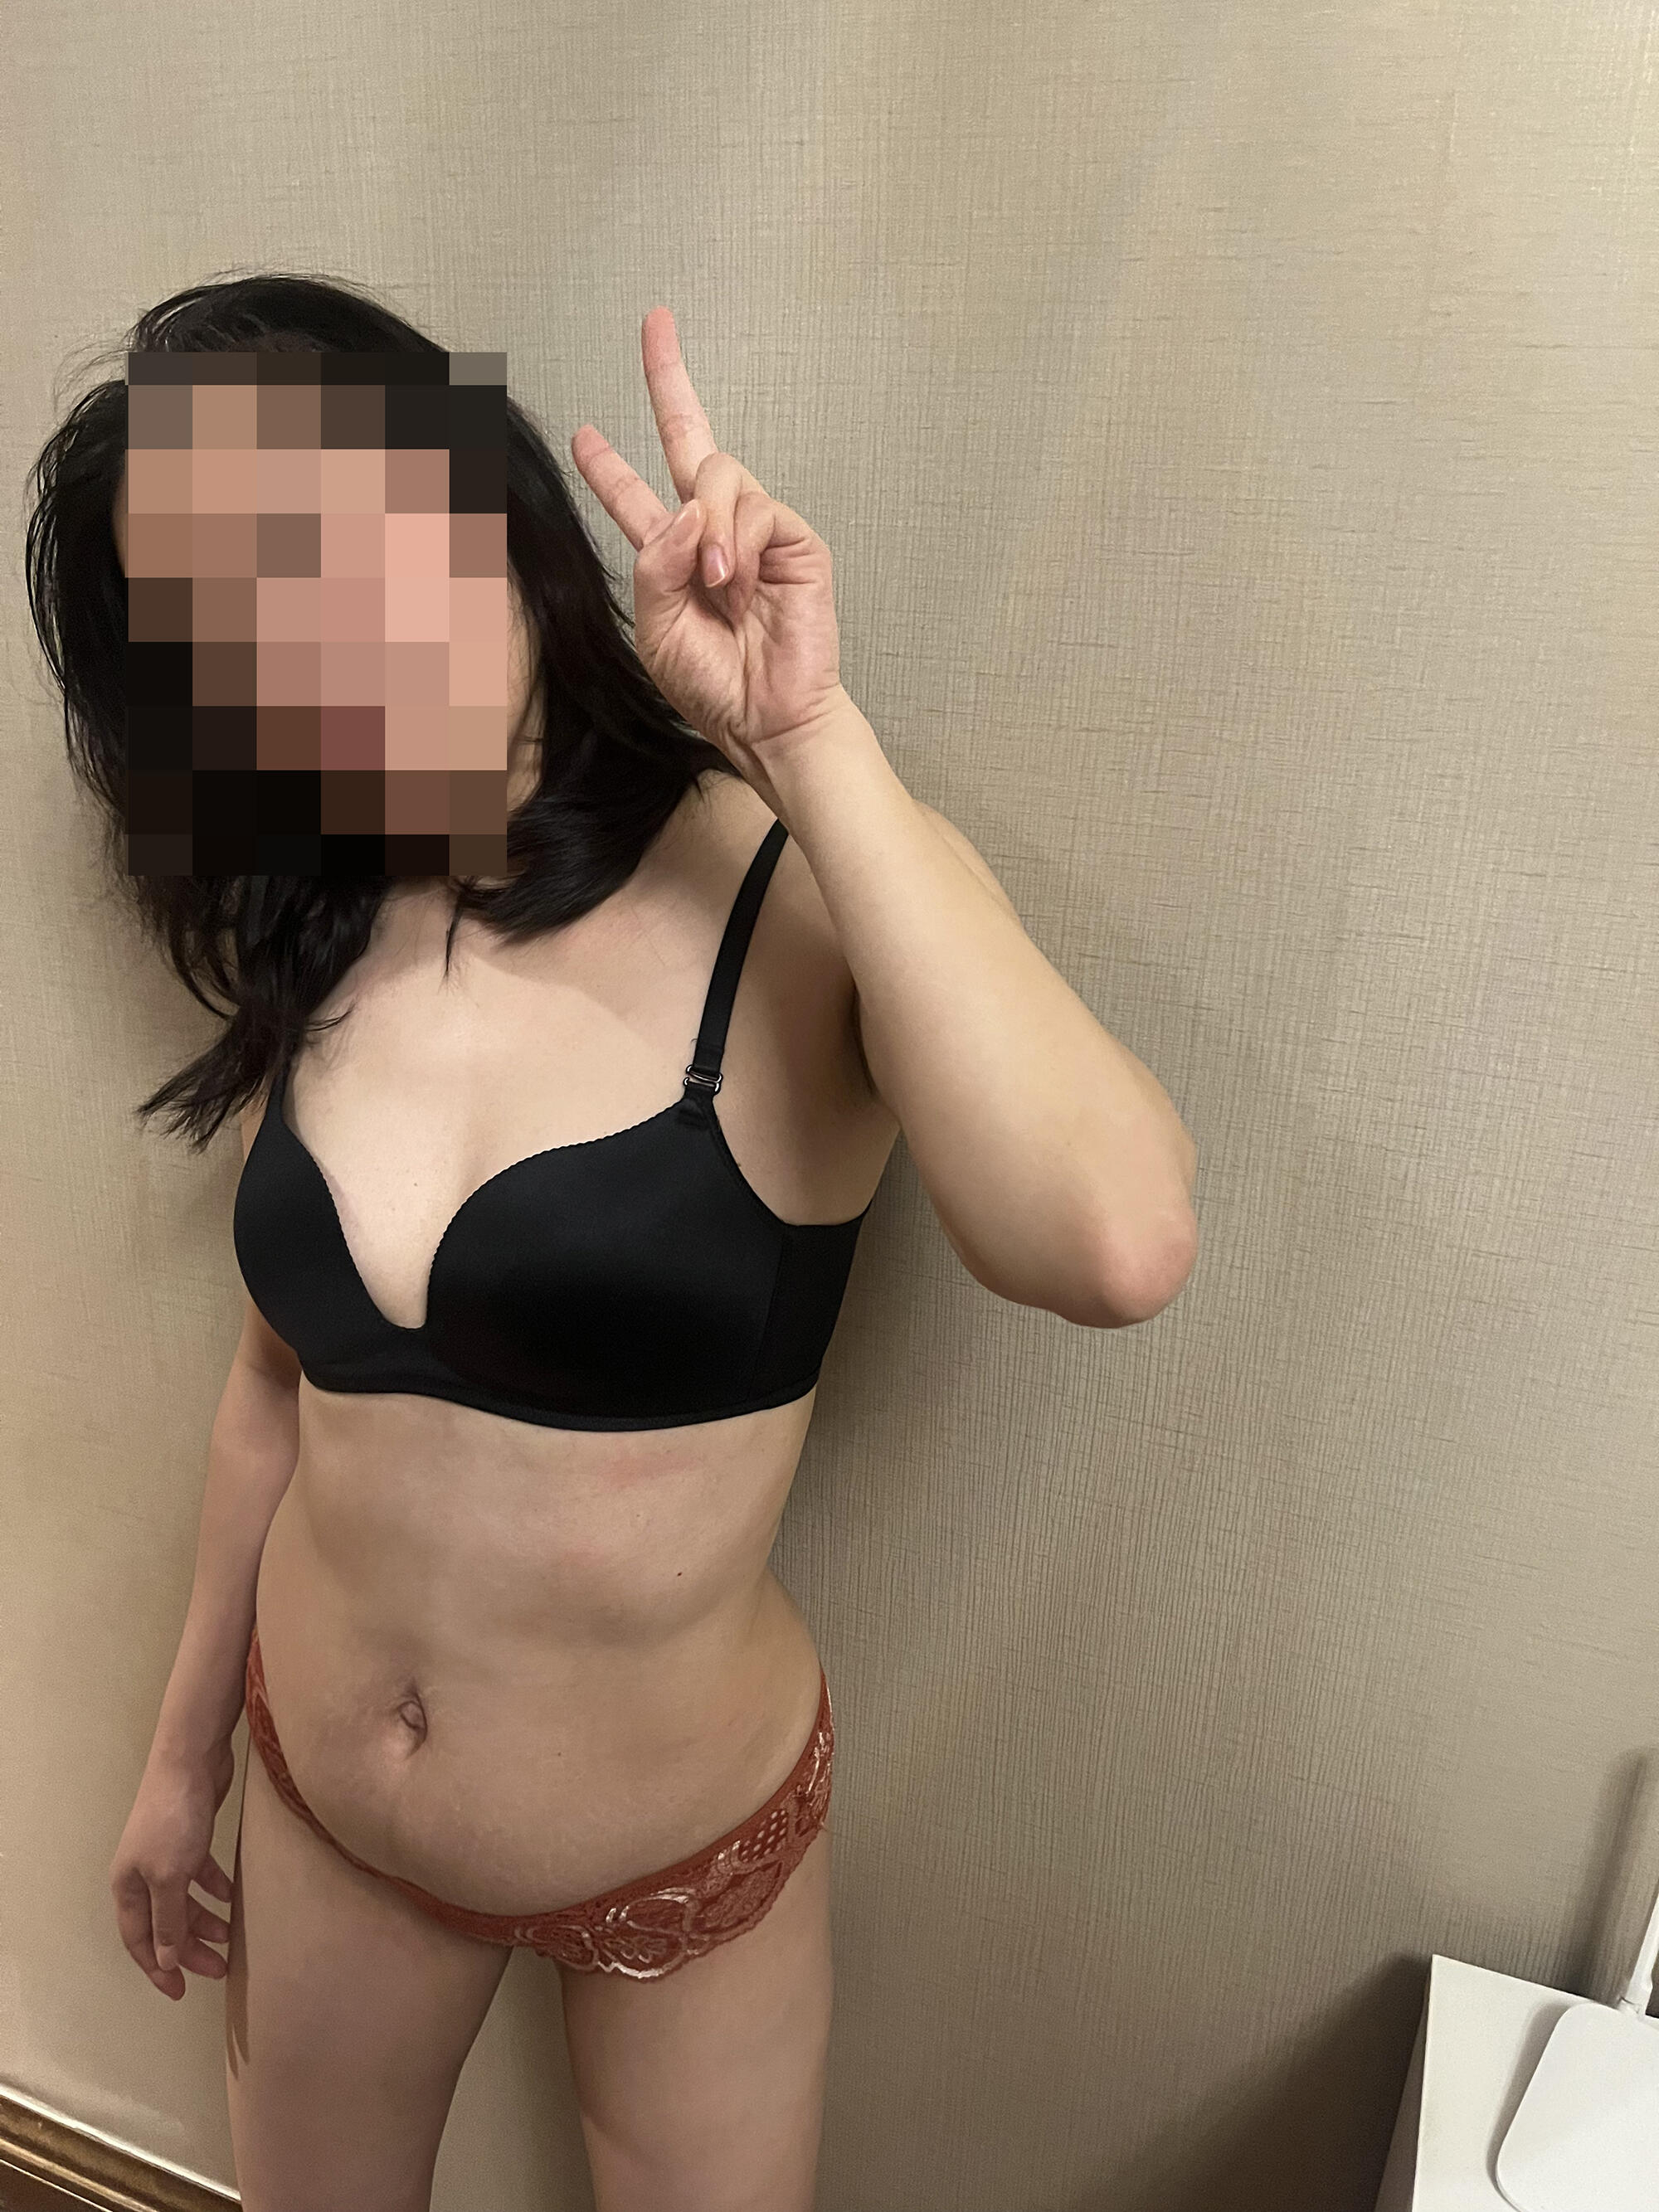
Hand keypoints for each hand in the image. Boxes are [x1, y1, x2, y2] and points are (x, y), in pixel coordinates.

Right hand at [109, 1742, 235, 2000]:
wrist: (191, 1760)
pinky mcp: (190, 1836)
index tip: (180, 1992)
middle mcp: (142, 1873)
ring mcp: (166, 1854)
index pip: (139, 1940)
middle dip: (189, 1949)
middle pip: (164, 1923)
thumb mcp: (169, 1876)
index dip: (157, 1968)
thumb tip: (164, 1960)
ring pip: (184, 1900)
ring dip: (205, 1920)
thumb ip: (167, 1920)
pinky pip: (201, 1874)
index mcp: (127, 1887)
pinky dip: (215, 1888)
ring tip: (231, 1937)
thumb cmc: (174, 1820)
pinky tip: (234, 1897)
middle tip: (219, 1969)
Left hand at [569, 307, 846, 803]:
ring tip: (718, 586)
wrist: (768, 720)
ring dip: (709, 527)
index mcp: (672, 555)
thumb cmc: (715, 686)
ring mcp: (755, 532)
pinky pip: (754, 508)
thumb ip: (655, 563)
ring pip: (718, 475)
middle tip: (656, 325)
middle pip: (690, 440)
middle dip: (669, 379)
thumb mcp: (655, 626)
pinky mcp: (794, 541)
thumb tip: (687, 509)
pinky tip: (738, 586)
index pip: (636, 495)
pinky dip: (737, 544)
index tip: (583, 432)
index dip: (608, 464)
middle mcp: (714, 533)